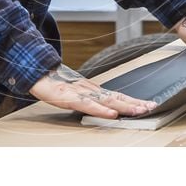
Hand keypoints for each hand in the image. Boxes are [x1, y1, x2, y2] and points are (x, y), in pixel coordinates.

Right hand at [29, 64, 156, 118]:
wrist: (35, 71)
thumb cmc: (54, 83)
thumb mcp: (73, 92)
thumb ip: (87, 98)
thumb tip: (104, 106)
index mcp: (91, 90)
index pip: (116, 96)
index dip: (132, 101)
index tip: (149, 104)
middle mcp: (88, 90)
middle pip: (115, 97)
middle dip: (134, 104)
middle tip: (151, 107)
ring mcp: (79, 92)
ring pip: (105, 100)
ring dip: (124, 106)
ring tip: (139, 110)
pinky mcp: (67, 96)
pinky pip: (87, 105)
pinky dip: (100, 110)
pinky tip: (111, 114)